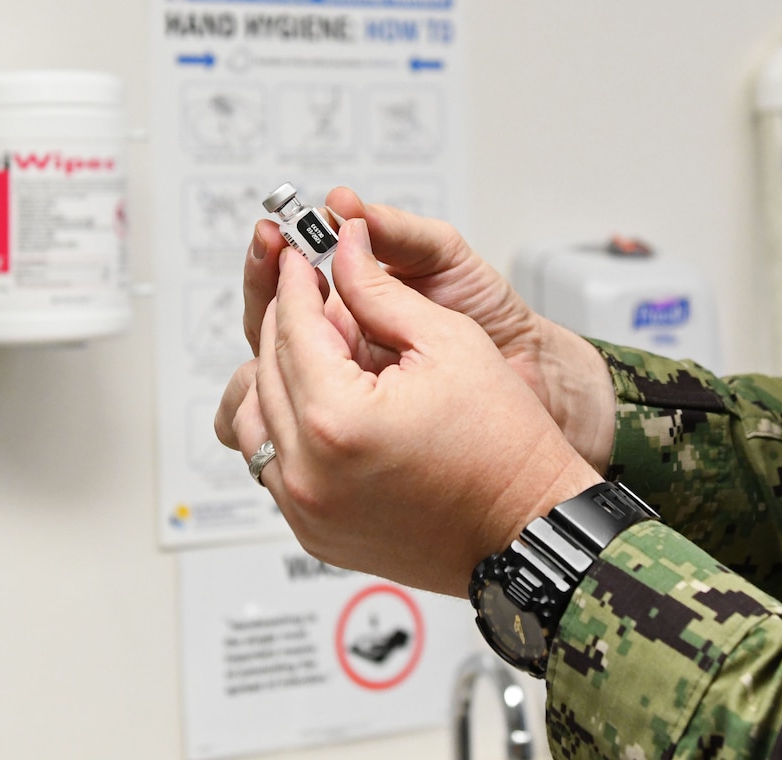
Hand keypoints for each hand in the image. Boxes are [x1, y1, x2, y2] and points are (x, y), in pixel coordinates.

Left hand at [236, 219, 601, 596]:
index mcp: (338, 419)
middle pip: (267, 370)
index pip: (292, 328)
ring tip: (318, 350)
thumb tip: (344, 249)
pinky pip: (273, 465)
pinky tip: (323, 400)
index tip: (301, 259)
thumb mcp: (448, 341)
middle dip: (287, 323)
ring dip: (277, 376)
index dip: (297, 282)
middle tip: (311, 293)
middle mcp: (309, 471)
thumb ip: (379, 290)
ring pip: (255, 420)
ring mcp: (306, 509)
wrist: (527, 526)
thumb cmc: (504, 444)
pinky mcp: (314, 531)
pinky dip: (285, 425)